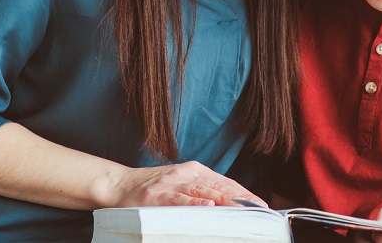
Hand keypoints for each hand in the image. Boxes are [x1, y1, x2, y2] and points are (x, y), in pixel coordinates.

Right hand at [107, 160, 265, 207]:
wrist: (120, 184)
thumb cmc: (153, 187)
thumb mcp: (181, 183)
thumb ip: (203, 189)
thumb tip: (228, 202)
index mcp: (195, 170)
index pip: (226, 182)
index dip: (245, 193)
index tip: (261, 205)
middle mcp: (186, 174)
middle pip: (220, 186)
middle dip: (241, 199)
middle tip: (259, 210)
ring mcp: (172, 184)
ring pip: (204, 191)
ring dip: (225, 200)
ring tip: (242, 208)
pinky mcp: (158, 196)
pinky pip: (179, 199)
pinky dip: (194, 202)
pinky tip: (208, 205)